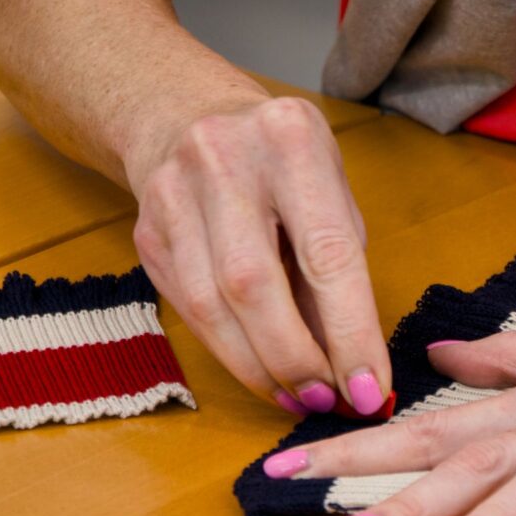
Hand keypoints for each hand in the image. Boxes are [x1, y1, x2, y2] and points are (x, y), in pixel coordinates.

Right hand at [129, 97, 389, 415]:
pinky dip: (230, 352)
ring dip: (259, 367)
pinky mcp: (145, 232)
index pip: (327, 253)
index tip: (369, 390)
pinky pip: (188, 309)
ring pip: (210, 306)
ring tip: (298, 397)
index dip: (349, 332)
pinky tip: (262, 373)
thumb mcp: (329, 192)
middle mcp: (225, 160)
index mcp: (291, 140)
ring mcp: (172, 193)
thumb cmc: (281, 164)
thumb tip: (356, 366)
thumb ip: (340, 271)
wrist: (182, 113)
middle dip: (295, 358)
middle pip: (254, 284)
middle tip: (327, 401)